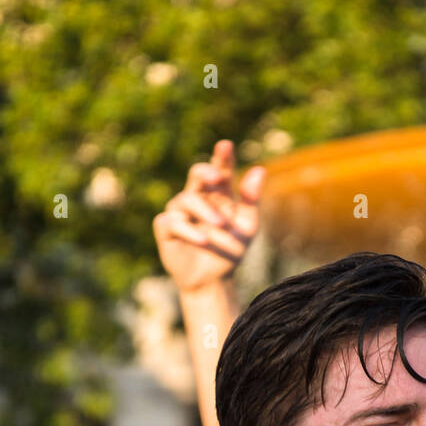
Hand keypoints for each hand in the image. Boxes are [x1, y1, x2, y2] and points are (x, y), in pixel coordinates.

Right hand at [153, 140, 264, 291]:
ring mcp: (179, 211)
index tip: (226, 146)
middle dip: (206, 172)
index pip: (219, 169)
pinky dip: (189, 230)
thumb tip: (260, 170)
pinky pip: (173, 221)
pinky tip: (203, 239)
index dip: (222, 157)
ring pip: (187, 199)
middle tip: (218, 177)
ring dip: (205, 211)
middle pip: (197, 174)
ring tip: (221, 226)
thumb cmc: (230, 250)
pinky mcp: (166, 227)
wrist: (213, 280)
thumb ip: (251, 200)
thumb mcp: (247, 226)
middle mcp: (197, 197)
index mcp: (218, 193)